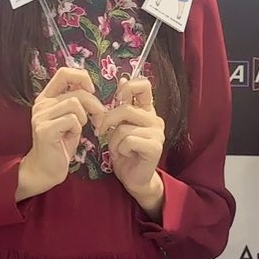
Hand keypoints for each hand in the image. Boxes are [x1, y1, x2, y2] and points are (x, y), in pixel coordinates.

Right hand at [17, 65, 102, 200]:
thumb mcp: (71, 118)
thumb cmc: (61, 144)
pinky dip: (77, 129)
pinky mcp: (45, 129)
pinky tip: (71, 137)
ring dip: (85, 118)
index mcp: (47, 97)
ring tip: (79, 129)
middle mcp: (41, 104)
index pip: (64, 72)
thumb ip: (77, 102)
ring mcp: (41, 116)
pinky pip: (72, 120)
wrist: (46, 169)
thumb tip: (92, 88)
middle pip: (77, 92)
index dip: (82, 77)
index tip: (91, 91)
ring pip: (75, 104)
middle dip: (95, 105)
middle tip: (98, 119)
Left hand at [97, 77, 165, 213]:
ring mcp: (157, 133)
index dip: (127, 88)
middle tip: (101, 132)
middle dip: (108, 121)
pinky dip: (121, 149)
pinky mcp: (155, 146)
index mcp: (147, 110)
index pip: (143, 85)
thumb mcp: (119, 126)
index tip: (116, 101)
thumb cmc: (125, 152)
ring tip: (119, 149)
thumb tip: (123, 79)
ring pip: (124, 128)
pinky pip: (128, 141)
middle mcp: (155, 119)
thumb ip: (122, 106)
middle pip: (125, 108)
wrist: (134, 178)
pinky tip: (126, 155)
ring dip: (114, 141)